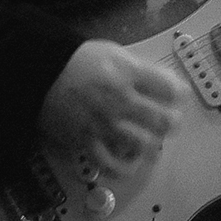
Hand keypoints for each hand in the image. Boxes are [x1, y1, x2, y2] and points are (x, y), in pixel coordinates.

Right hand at [38, 39, 190, 175]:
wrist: (41, 73)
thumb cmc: (79, 61)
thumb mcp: (114, 52)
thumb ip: (139, 69)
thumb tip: (162, 83)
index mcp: (128, 74)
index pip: (169, 89)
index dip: (179, 94)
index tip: (177, 96)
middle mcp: (119, 100)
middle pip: (161, 120)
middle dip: (172, 122)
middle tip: (171, 121)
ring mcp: (103, 123)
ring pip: (142, 144)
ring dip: (153, 144)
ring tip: (153, 141)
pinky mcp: (86, 141)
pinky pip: (110, 163)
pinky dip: (124, 167)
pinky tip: (131, 163)